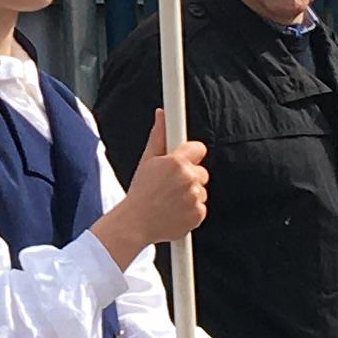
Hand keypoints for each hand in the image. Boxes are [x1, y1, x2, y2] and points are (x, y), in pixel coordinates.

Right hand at [94, 118, 208, 265]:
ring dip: (190, 194)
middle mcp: (188, 178)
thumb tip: (162, 114)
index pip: (199, 149)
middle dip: (189, 177)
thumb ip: (159, 136)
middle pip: (201, 172)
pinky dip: (191, 210)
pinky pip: (201, 208)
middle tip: (170, 185)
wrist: (135, 223)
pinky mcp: (198, 214)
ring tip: (170, 200)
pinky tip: (175, 211)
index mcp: (177, 162)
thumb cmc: (140, 192)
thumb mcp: (147, 161)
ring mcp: (195, 197)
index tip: (184, 160)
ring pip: (201, 191)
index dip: (190, 155)